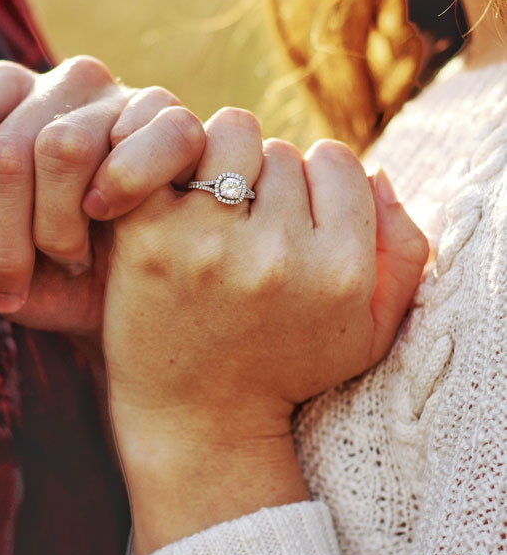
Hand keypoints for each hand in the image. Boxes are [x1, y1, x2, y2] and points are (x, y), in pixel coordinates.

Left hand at [0, 57, 204, 342]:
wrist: (119, 296)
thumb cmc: (40, 270)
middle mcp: (56, 80)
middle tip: (10, 285)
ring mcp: (117, 94)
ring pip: (61, 150)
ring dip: (57, 230)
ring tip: (67, 259)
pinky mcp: (171, 118)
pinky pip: (142, 140)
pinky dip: (122, 191)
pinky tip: (111, 219)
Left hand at [102, 107, 428, 554]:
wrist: (199, 418)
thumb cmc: (288, 368)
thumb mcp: (371, 330)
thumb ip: (403, 250)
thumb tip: (380, 174)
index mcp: (340, 271)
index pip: (338, 162)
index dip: (317, 183)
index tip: (296, 213)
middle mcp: (279, 255)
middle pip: (281, 150)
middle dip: (268, 180)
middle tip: (248, 221)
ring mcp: (211, 243)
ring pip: (231, 136)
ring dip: (224, 160)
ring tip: (213, 204)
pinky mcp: (151, 237)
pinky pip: (171, 152)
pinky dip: (173, 161)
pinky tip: (172, 195)